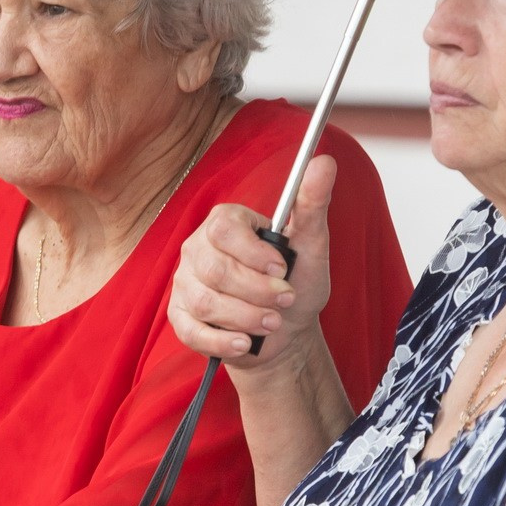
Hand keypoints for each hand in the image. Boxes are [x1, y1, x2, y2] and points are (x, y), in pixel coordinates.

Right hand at [168, 153, 335, 373]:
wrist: (285, 334)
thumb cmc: (296, 284)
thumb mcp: (310, 246)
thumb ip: (313, 204)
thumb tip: (324, 162)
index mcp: (226, 223)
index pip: (224, 229)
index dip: (253, 253)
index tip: (283, 268)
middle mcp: (199, 249)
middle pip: (215, 269)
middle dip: (257, 291)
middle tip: (284, 299)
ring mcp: (186, 283)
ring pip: (205, 301)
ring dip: (246, 318)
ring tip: (272, 322)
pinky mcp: (180, 317)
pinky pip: (191, 330)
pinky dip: (222, 341)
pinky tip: (245, 342)